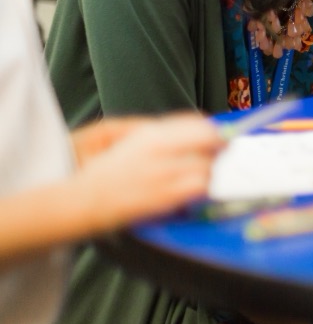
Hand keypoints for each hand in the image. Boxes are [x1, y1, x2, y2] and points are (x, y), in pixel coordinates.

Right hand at [71, 115, 223, 230]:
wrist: (82, 200)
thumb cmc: (106, 173)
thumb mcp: (131, 141)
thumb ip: (162, 134)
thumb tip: (196, 130)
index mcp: (151, 134)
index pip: (198, 123)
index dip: (213, 130)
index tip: (218, 137)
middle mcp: (160, 148)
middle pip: (210, 140)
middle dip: (218, 148)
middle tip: (218, 156)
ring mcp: (164, 172)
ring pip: (208, 165)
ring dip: (210, 171)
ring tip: (201, 177)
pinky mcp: (165, 196)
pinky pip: (200, 187)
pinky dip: (203, 188)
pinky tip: (193, 192)